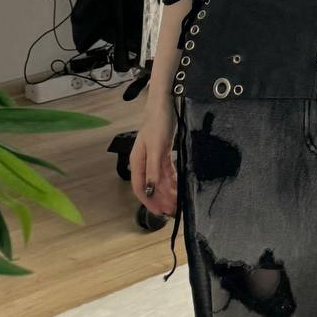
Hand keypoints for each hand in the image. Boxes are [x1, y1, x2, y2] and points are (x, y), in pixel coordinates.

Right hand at [130, 100, 177, 217]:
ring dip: (168, 192)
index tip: (160, 213)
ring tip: (178, 201)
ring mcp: (154, 158)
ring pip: (160, 180)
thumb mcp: (156, 148)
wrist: (164, 104)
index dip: (149, 202)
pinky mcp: (163, 153)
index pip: (140, 188)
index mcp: (137, 162)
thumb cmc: (157, 123)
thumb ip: (153, 170)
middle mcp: (144, 162)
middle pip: (152, 186)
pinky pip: (166, 171)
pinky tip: (179, 187)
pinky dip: (172, 180)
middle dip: (161, 199)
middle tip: (174, 210)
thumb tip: (151, 191)